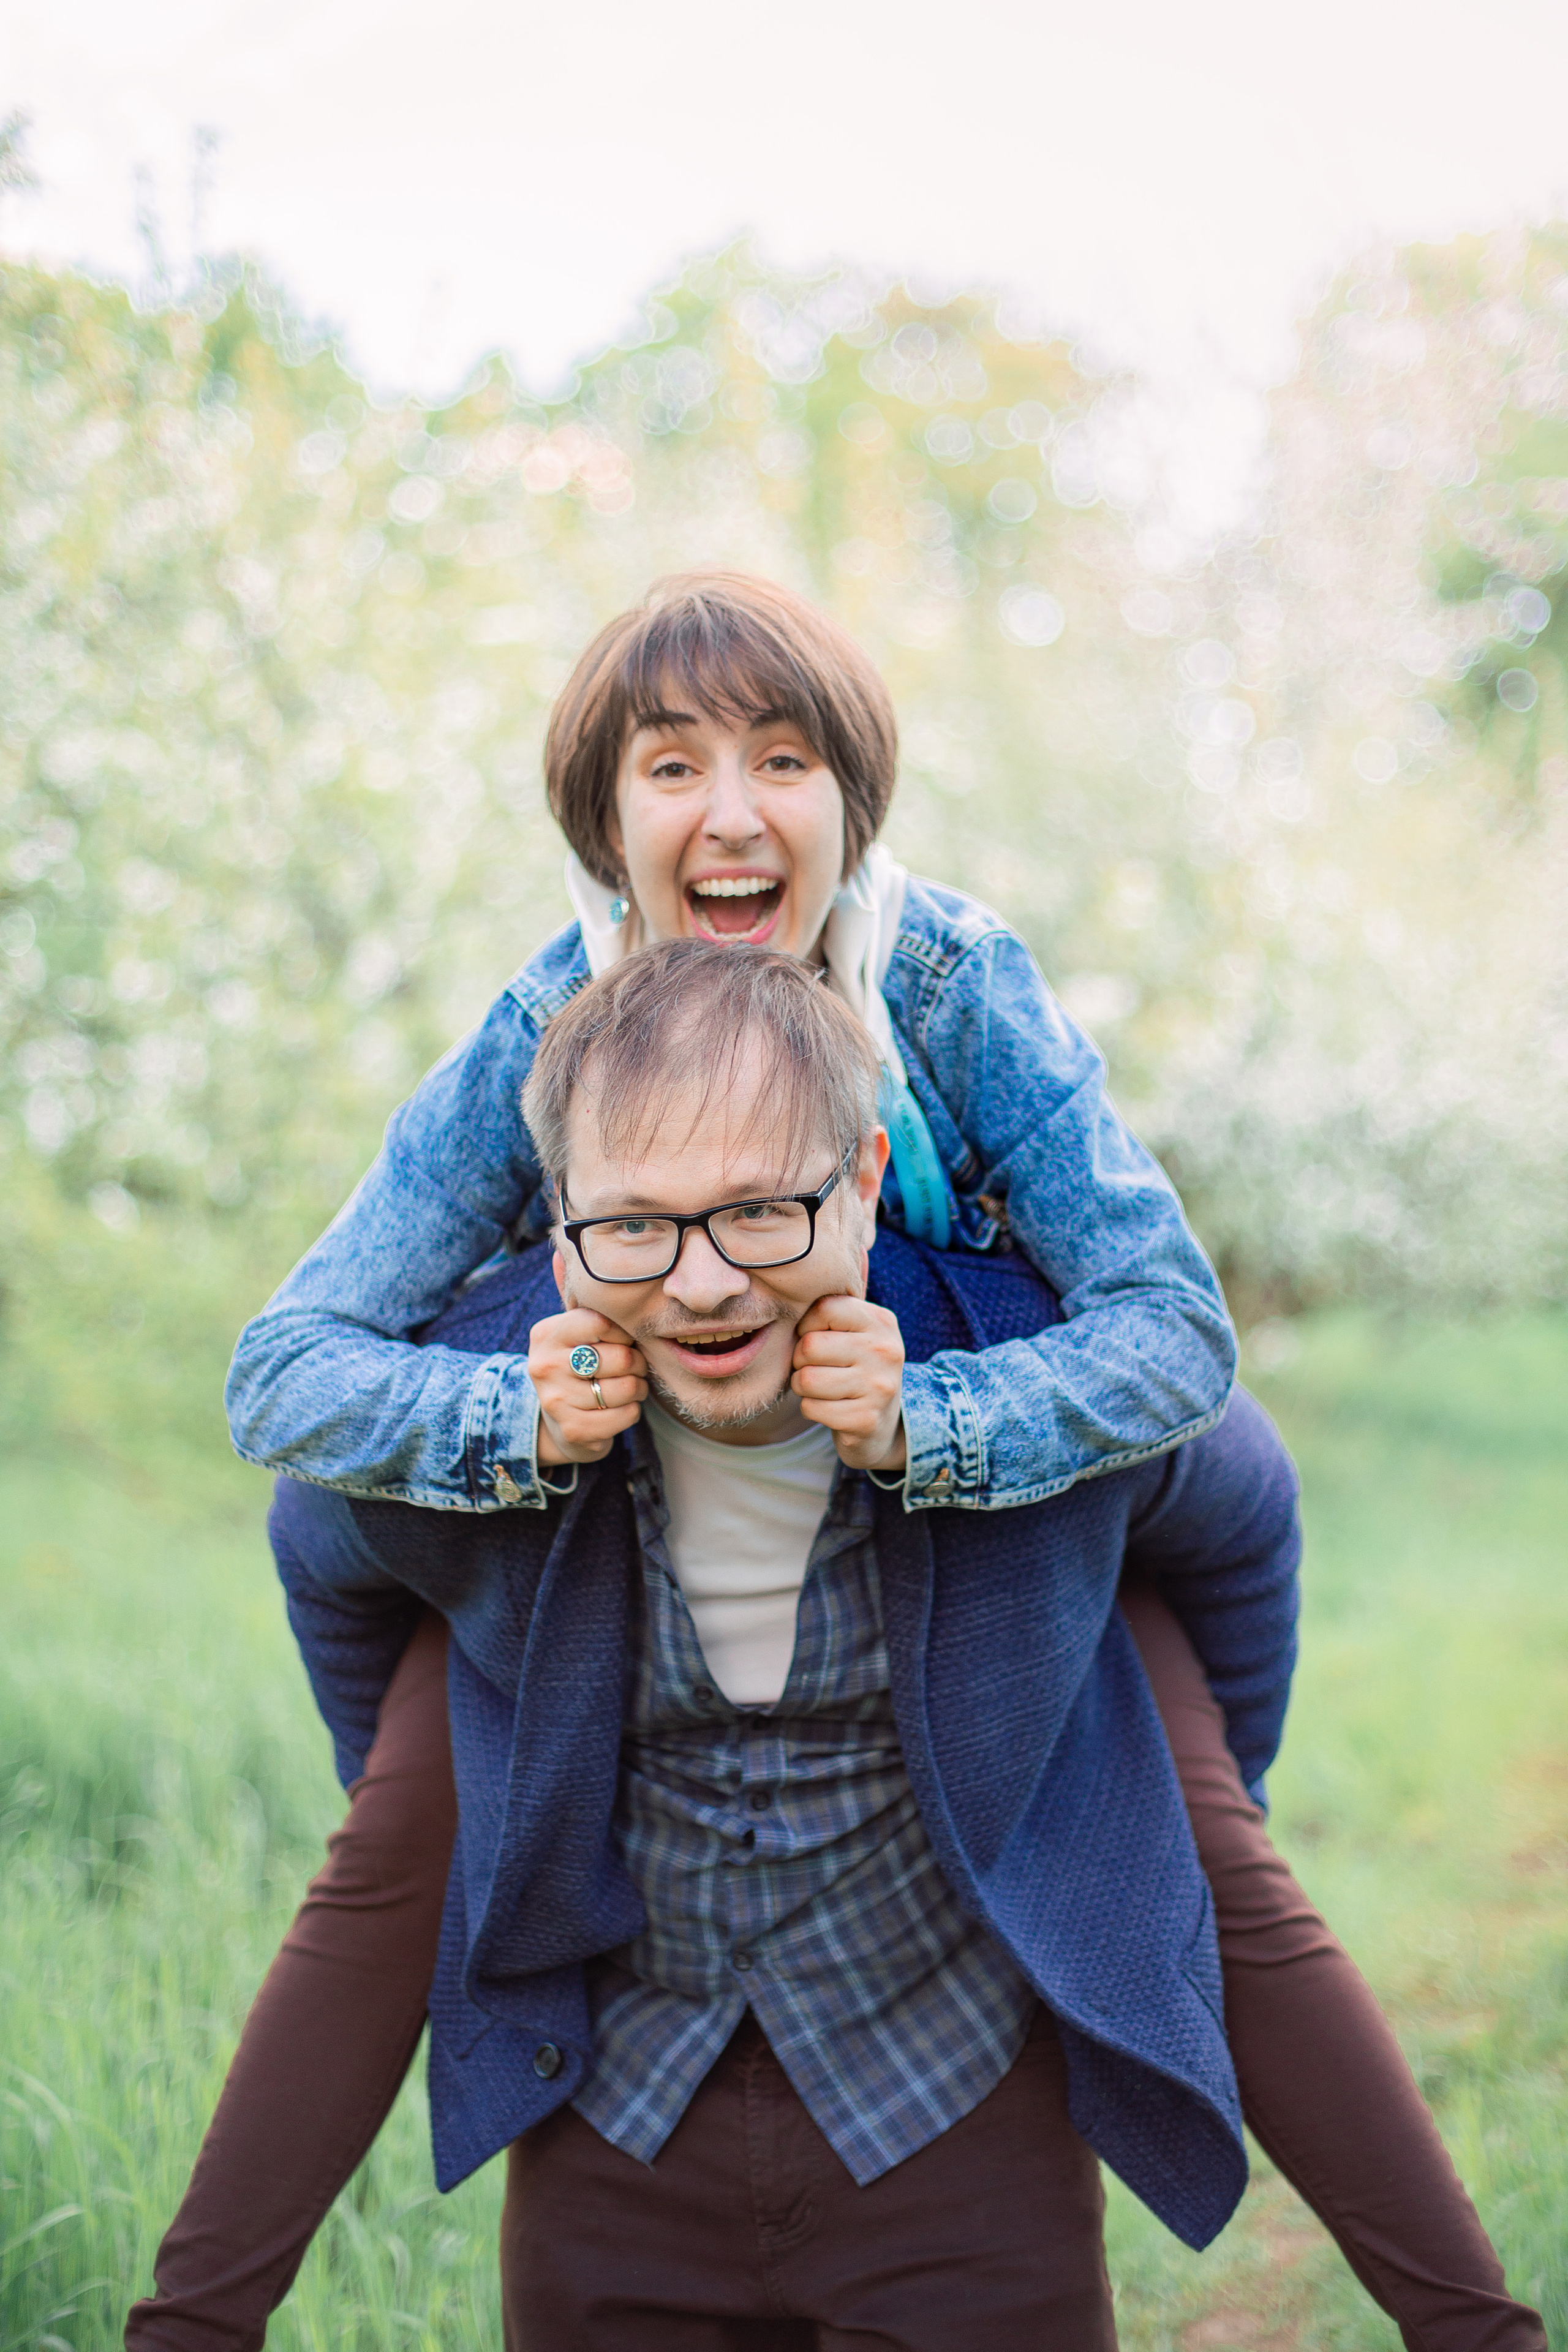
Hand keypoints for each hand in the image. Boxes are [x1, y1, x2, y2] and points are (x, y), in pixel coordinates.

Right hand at [529, 1309, 647, 1464]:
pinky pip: (627, 1414)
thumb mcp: (577, 1337)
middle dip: (638, 1362)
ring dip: (638, 1388)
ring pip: (627, 1387)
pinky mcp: (573, 1429)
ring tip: (630, 1387)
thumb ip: (600, 1322)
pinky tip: (620, 1408)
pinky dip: (632, 1411)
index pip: (602, 1322)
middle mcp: (546, 1366)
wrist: (558, 1422)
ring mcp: (557, 1400)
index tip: (624, 1340)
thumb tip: (641, 1320)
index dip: (624, 1332)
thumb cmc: (579, 1369)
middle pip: (621, 1357)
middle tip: (634, 1367)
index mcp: (546, 1335)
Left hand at [791, 1294, 906, 1473]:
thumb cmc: (856, 1367)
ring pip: (807, 1379)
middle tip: (814, 1367)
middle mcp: (885, 1351)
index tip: (815, 1337)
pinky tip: (829, 1408)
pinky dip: (810, 1409)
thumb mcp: (855, 1332)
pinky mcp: (866, 1419)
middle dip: (800, 1360)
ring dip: (802, 1387)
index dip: (806, 1325)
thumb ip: (830, 1313)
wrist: (885, 1421)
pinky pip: (811, 1408)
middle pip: (810, 1346)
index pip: (824, 1308)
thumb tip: (784, 1304)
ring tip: (819, 1387)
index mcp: (881, 1321)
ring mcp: (878, 1387)